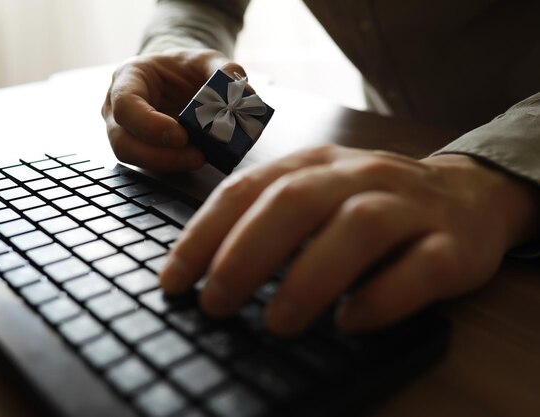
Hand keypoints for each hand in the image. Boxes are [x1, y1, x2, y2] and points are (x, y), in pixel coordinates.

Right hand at [102, 48, 246, 171]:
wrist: (181, 80)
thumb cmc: (185, 68)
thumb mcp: (206, 60)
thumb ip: (223, 71)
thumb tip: (245, 94)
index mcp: (127, 79)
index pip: (124, 105)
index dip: (149, 125)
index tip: (180, 135)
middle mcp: (117, 109)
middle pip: (123, 142)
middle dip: (159, 155)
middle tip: (197, 156)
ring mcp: (126, 133)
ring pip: (135, 159)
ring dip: (168, 164)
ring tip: (201, 158)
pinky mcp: (141, 151)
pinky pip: (151, 165)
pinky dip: (175, 166)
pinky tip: (197, 159)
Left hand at [160, 145, 539, 334]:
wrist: (469, 193)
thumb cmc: (374, 201)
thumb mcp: (318, 193)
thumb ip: (270, 218)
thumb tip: (207, 270)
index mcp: (317, 163)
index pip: (247, 189)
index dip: (204, 234)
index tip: (173, 279)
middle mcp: (360, 175)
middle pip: (296, 201)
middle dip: (246, 254)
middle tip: (215, 303)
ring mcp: (409, 206)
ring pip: (357, 229)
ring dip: (309, 279)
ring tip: (276, 323)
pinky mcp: (452, 244)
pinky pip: (420, 268)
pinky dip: (382, 298)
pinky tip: (350, 322)